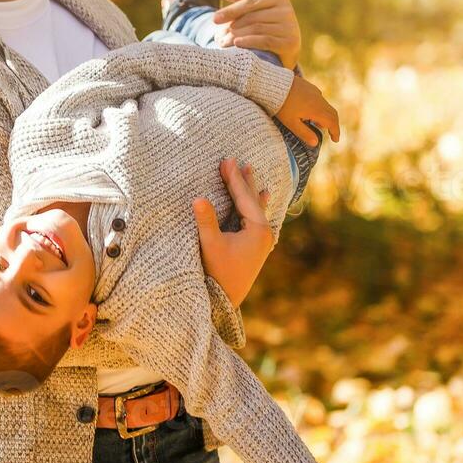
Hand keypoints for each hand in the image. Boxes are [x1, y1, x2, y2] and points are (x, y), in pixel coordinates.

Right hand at [192, 157, 274, 307]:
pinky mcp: (256, 246)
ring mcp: (262, 241)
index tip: (227, 160)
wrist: (225, 301)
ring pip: (255, 208)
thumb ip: (206, 221)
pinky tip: (262, 198)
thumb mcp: (210, 245)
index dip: (234, 178)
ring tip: (251, 172)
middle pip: (253, 200)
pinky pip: (256, 217)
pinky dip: (255, 204)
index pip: (245, 198)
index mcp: (259, 231)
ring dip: (250, 190)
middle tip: (235, 160)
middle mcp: (265, 234)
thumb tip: (198, 198)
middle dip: (243, 180)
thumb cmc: (218, 274)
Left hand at [210, 0, 300, 69]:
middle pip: (252, 17)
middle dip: (233, 27)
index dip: (231, 11)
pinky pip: (265, 41)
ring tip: (223, 43)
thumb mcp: (255, 9)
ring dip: (237, 36)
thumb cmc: (266, 25)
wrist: (285, 50)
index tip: (214, 19)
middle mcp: (287, 10)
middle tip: (218, 36)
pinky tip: (236, 44)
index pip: (250, 2)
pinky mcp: (290, 43)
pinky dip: (249, 42)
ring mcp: (290, 27)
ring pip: (257, 29)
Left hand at [276, 74, 340, 145]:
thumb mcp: (291, 123)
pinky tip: (309, 111)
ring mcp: (315, 92)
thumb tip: (315, 143)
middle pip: (332, 113)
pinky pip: (319, 99)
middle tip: (331, 134)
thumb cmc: (282, 105)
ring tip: (316, 124)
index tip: (335, 140)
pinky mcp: (309, 87)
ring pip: (326, 106)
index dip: (335, 132)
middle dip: (333, 125)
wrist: (274, 84)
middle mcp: (319, 100)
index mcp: (316, 110)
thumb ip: (304, 133)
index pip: (332, 122)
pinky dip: (320, 108)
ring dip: (325, 116)